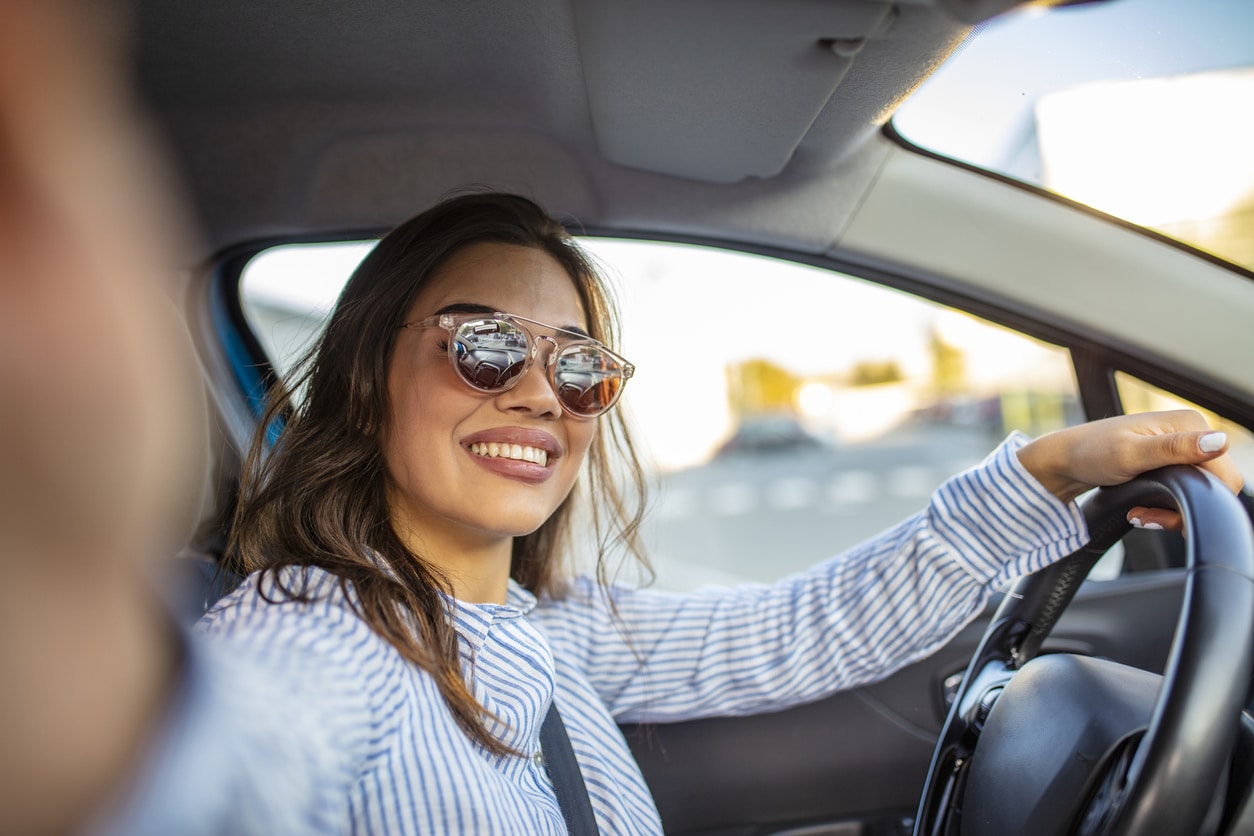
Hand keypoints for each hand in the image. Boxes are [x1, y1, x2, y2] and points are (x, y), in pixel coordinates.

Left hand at [1017, 410, 1244, 530]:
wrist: (1065, 460)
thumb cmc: (1090, 452)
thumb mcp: (1131, 454)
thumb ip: (1175, 449)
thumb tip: (1219, 440)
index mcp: (1189, 425)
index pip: (1225, 475)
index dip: (1203, 500)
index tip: (1167, 514)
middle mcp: (1190, 434)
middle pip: (1215, 487)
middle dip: (1183, 509)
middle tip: (1148, 516)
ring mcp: (1180, 449)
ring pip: (1199, 494)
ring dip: (1172, 512)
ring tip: (1141, 514)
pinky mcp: (1170, 464)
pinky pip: (1183, 493)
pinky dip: (1165, 509)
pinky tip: (1142, 512)